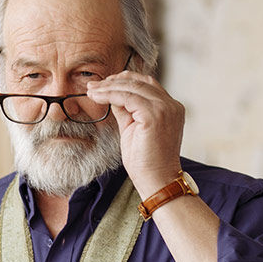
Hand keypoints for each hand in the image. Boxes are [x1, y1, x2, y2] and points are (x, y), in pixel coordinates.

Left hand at [86, 72, 185, 195]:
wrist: (156, 181)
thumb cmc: (146, 163)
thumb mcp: (133, 129)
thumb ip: (126, 111)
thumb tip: (112, 97)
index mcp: (170, 108)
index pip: (147, 85)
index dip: (124, 81)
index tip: (104, 84)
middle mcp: (171, 105)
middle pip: (140, 82)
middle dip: (114, 81)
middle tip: (93, 85)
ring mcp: (165, 109)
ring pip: (132, 87)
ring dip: (108, 87)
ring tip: (91, 90)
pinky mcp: (154, 115)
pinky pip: (127, 97)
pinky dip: (110, 95)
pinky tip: (97, 97)